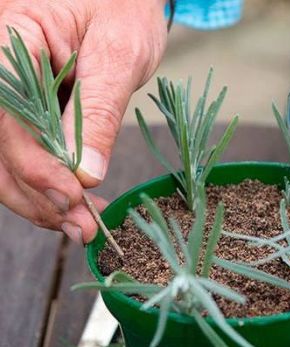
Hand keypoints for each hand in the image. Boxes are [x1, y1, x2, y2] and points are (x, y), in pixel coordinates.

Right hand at [0, 0, 167, 242]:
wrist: (125, 1)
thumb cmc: (123, 8)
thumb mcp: (119, 53)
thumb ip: (99, 110)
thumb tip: (85, 173)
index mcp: (7, 43)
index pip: (8, 118)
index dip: (36, 166)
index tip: (73, 196)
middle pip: (1, 150)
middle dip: (40, 194)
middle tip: (82, 227)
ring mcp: (10, 98)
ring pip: (9, 162)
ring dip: (43, 199)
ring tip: (83, 225)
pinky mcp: (28, 114)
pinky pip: (29, 155)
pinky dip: (50, 185)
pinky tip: (77, 202)